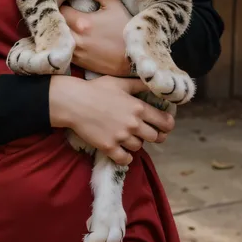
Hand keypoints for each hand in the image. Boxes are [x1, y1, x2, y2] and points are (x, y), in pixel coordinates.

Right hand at [49, 75, 174, 166]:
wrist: (73, 102)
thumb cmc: (96, 89)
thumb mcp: (120, 82)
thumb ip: (139, 84)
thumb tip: (154, 82)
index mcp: (138, 107)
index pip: (164, 122)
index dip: (167, 125)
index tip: (165, 125)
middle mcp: (133, 124)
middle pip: (155, 137)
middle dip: (154, 135)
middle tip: (148, 133)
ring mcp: (121, 137)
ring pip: (139, 147)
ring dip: (136, 143)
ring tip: (129, 137)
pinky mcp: (109, 147)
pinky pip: (125, 159)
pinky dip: (126, 157)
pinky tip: (123, 152)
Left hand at [60, 0, 131, 76]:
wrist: (132, 59)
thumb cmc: (125, 31)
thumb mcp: (115, 7)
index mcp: (82, 22)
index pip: (60, 10)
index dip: (61, 5)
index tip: (66, 4)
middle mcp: (76, 38)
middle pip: (57, 26)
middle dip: (59, 19)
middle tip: (64, 14)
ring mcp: (76, 52)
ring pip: (59, 40)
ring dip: (61, 33)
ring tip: (67, 27)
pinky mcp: (79, 62)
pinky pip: (65, 51)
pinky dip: (66, 45)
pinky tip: (72, 41)